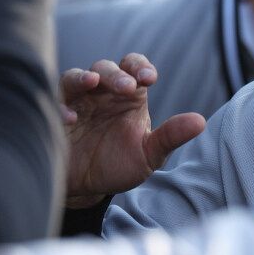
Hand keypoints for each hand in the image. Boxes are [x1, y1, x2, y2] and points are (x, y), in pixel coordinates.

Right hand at [60, 53, 205, 206]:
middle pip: (105, 68)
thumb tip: (200, 122)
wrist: (88, 188)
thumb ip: (171, 136)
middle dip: (116, 74)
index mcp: (129, 95)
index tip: (149, 78)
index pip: (134, 67)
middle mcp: (102, 93)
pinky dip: (60, 108)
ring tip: (91, 83)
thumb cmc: (121, 164)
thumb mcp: (150, 154)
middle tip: (127, 87)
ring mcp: (76, 103)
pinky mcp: (55, 119)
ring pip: (75, 77)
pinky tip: (70, 119)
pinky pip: (53, 104)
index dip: (140, 66)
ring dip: (83, 78)